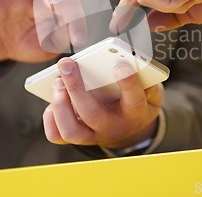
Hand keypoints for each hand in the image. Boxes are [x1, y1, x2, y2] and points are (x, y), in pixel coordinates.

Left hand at [43, 58, 163, 148]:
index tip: (120, 65)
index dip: (128, 83)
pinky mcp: (77, 138)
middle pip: (92, 114)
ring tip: (57, 80)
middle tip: (67, 64)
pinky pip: (57, 135)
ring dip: (60, 104)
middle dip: (76, 87)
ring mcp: (93, 136)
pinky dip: (50, 117)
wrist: (129, 130)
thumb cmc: (137, 104)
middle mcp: (112, 127)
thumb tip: (135, 62)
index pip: (134, 99)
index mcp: (134, 113)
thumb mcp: (151, 93)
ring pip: (71, 130)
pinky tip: (54, 96)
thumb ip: (149, 80)